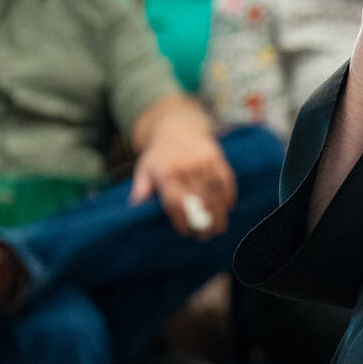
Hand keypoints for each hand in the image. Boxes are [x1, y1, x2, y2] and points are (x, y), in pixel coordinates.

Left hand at [130, 100, 235, 237]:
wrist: (177, 126)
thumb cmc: (160, 154)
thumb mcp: (145, 169)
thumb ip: (141, 189)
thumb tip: (134, 209)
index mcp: (165, 174)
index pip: (175, 203)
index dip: (181, 221)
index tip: (186, 233)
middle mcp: (184, 168)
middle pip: (197, 202)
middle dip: (203, 223)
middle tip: (205, 237)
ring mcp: (202, 162)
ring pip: (214, 195)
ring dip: (218, 215)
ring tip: (218, 229)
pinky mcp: (216, 157)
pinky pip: (226, 181)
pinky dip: (228, 196)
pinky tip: (228, 208)